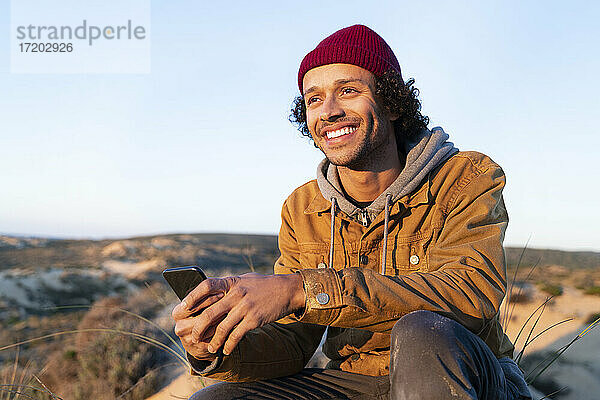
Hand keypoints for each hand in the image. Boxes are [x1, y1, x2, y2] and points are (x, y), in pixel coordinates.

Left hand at [172, 273, 304, 355]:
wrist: (287, 290)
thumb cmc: (263, 285)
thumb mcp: (244, 280)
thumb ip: (228, 287)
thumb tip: (207, 295)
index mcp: (232, 282)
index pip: (206, 286)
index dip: (192, 297)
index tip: (183, 308)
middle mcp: (237, 294)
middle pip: (210, 313)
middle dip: (198, 328)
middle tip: (193, 336)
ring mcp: (246, 307)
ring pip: (222, 328)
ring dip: (213, 341)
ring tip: (209, 348)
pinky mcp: (254, 320)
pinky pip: (236, 336)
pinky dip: (229, 345)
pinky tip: (226, 350)